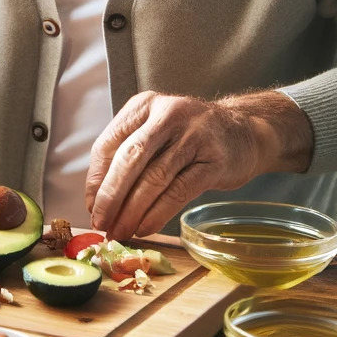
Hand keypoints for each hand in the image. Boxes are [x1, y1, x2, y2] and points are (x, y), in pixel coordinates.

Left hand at [84, 90, 311, 240]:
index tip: (91, 206)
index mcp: (144, 104)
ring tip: (121, 231)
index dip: (96, 178)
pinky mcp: (213, 160)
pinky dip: (158, 213)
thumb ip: (128, 154)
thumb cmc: (190, 137)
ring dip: (132, 210)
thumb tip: (98, 200)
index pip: (108, 142)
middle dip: (111, 196)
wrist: (245, 132)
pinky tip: (145, 228)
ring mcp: (193, 135)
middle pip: (129, 159)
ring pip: (154, 178)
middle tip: (101, 223)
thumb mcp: (157, 130)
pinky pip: (179, 191)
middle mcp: (167, 114)